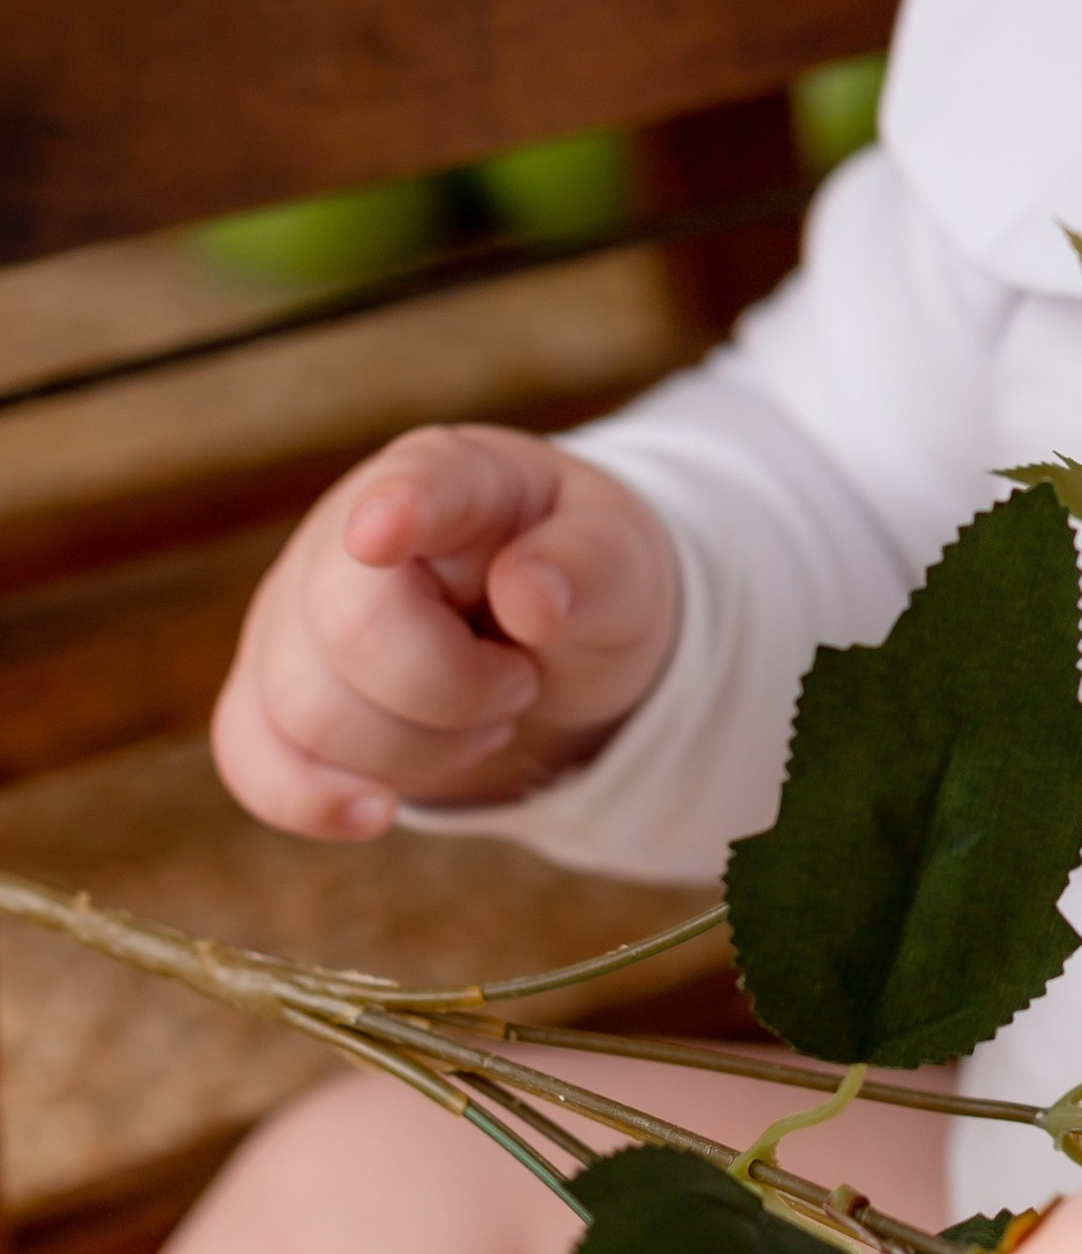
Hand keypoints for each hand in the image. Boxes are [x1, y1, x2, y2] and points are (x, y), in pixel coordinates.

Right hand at [212, 425, 678, 839]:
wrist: (550, 649)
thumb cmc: (582, 583)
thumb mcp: (624, 565)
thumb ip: (591, 566)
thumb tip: (529, 594)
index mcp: (454, 475)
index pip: (419, 484)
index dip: (397, 510)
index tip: (382, 533)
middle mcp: (347, 533)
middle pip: (353, 631)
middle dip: (456, 691)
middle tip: (520, 681)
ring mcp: (292, 612)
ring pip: (306, 711)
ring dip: (417, 749)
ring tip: (481, 717)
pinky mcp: (266, 693)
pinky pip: (251, 758)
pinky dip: (315, 801)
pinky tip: (377, 812)